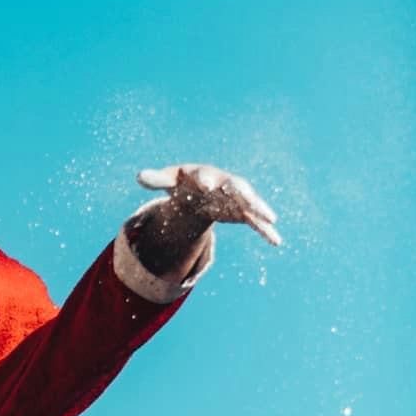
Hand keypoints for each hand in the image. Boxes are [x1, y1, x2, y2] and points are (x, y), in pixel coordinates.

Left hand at [137, 163, 281, 246]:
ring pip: (249, 202)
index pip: (205, 176)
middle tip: (239, 192)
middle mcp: (224, 183)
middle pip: (233, 185)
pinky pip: (255, 221)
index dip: (204, 179)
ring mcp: (235, 198)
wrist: (198, 190)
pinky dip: (265, 230)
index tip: (204, 183)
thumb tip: (139, 176)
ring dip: (259, 209)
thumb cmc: (182, 182)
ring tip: (271, 218)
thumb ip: (155, 179)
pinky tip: (276, 241)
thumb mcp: (167, 180)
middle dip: (235, 189)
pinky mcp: (242, 212)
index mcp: (204, 174)